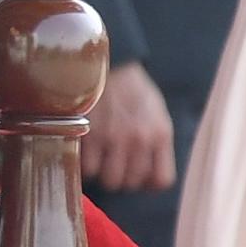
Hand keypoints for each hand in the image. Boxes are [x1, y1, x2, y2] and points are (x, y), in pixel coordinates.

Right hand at [84, 60, 179, 193]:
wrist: (106, 63)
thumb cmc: (131, 89)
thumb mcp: (156, 113)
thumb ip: (156, 142)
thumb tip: (149, 173)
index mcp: (159, 135)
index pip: (161, 179)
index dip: (147, 183)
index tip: (137, 175)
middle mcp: (139, 139)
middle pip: (132, 183)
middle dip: (122, 178)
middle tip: (113, 165)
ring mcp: (113, 138)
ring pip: (110, 180)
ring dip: (102, 174)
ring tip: (98, 161)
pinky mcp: (89, 133)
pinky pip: (88, 168)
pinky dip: (85, 166)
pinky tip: (85, 153)